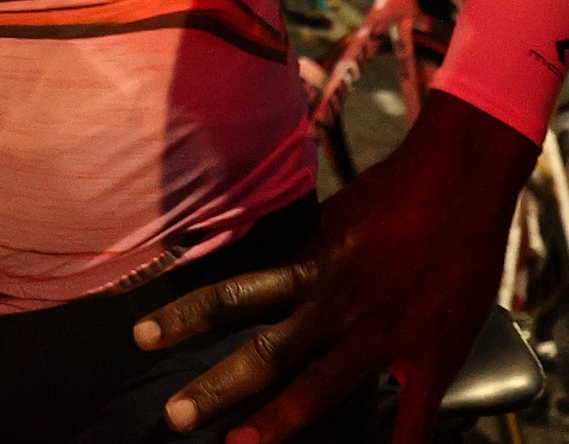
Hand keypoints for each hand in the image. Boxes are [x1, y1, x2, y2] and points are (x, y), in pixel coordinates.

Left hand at [134, 91, 533, 442]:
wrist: (460, 182)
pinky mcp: (430, 356)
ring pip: (319, 387)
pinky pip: (412, 416)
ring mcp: (382, 334)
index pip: (231, 294)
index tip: (142, 337)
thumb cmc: (395, 191)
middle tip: (175, 415)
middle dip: (218, 387)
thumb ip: (307, 252)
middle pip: (265, 352)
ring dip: (277, 422)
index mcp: (308, 267)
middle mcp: (335, 305)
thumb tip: (280, 261)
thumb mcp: (334, 217)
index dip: (184, 316)